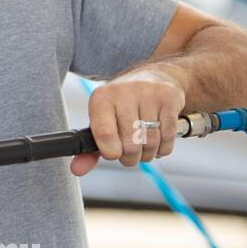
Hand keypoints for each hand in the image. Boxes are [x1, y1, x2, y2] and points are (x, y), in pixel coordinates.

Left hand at [70, 67, 185, 176]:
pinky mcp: (169, 97)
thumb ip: (89, 149)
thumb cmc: (122, 106)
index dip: (110, 152)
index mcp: (101, 98)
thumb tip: (77, 170)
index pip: (104, 133)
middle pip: (130, 143)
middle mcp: (123, 92)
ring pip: (151, 142)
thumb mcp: (102, 121)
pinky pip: (168, 137)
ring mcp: (148, 93)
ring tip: (143, 148)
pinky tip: (158, 142)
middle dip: (130, 157)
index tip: (113, 154)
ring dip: (147, 154)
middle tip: (129, 154)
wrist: (153, 78)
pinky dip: (163, 148)